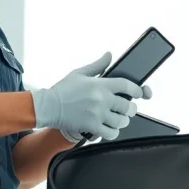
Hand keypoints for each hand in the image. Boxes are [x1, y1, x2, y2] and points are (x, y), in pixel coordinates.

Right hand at [29, 52, 151, 140]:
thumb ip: (98, 65)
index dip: (138, 90)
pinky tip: (109, 128)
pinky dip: (113, 132)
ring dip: (122, 120)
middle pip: (128, 106)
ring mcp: (98, 115)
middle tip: (128, 108)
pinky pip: (111, 133)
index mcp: (100, 85)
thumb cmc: (63, 90)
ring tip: (118, 118)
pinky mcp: (92, 127)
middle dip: (131, 108)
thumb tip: (109, 55)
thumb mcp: (80, 73)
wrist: (48, 106)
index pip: (127, 86)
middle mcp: (102, 100)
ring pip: (121, 121)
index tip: (140, 93)